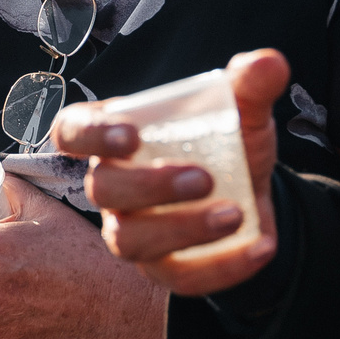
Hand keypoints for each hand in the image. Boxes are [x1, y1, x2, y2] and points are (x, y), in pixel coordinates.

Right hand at [56, 48, 287, 296]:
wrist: (251, 194)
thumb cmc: (224, 144)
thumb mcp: (240, 110)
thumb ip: (250, 85)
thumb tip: (268, 62)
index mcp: (114, 136)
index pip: (72, 131)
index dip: (89, 135)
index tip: (129, 135)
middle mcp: (112, 186)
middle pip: (102, 189)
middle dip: (148, 186)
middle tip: (204, 178)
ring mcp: (133, 231)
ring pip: (129, 240)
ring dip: (181, 228)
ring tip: (234, 213)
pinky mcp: (164, 268)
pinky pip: (179, 276)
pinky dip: (222, 266)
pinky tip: (259, 245)